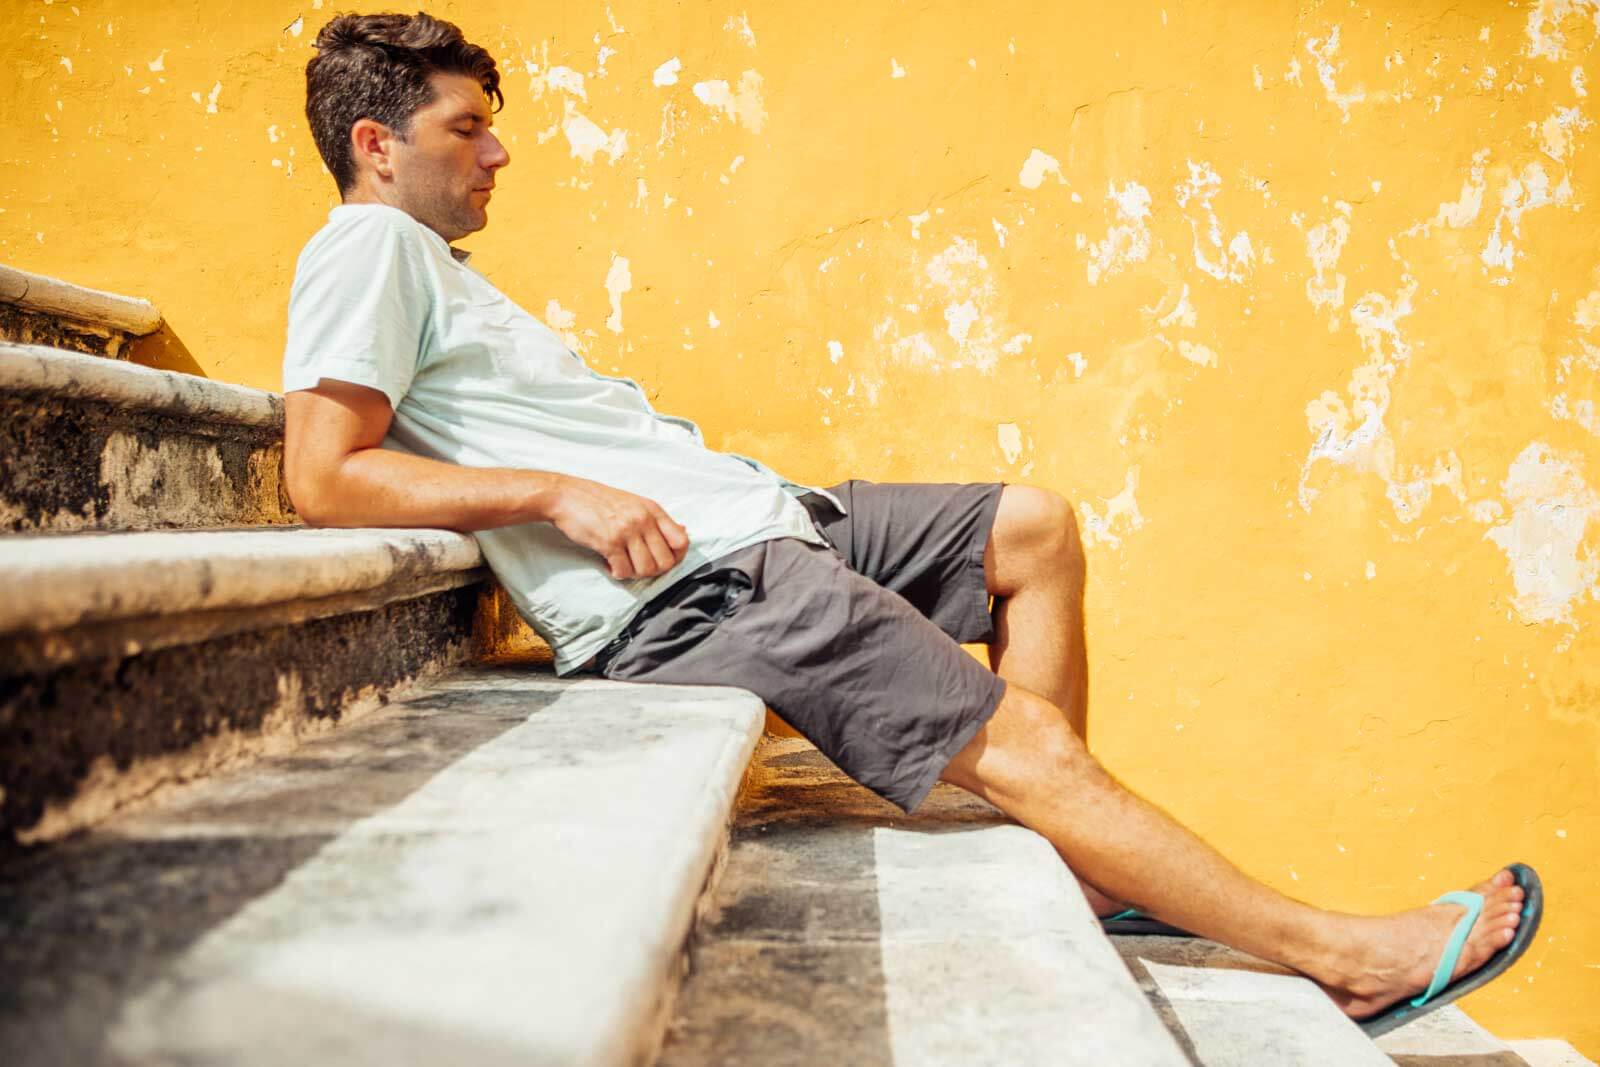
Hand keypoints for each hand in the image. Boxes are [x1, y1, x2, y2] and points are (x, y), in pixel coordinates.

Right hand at [545, 476, 689, 579]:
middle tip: (639, 566)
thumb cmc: (599, 501)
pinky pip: (624, 571)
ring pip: (646, 569)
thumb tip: (682, 531)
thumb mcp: (634, 503)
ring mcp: (627, 531)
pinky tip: (610, 564)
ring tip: (623, 564)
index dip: (677, 557)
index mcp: (653, 510)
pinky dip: (618, 573)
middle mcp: (643, 520)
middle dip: (653, 570)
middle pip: (665, 561)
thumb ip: (656, 519)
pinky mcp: (609, 542)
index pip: (681, 541)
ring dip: (634, 573)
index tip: (663, 560)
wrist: (567, 496)